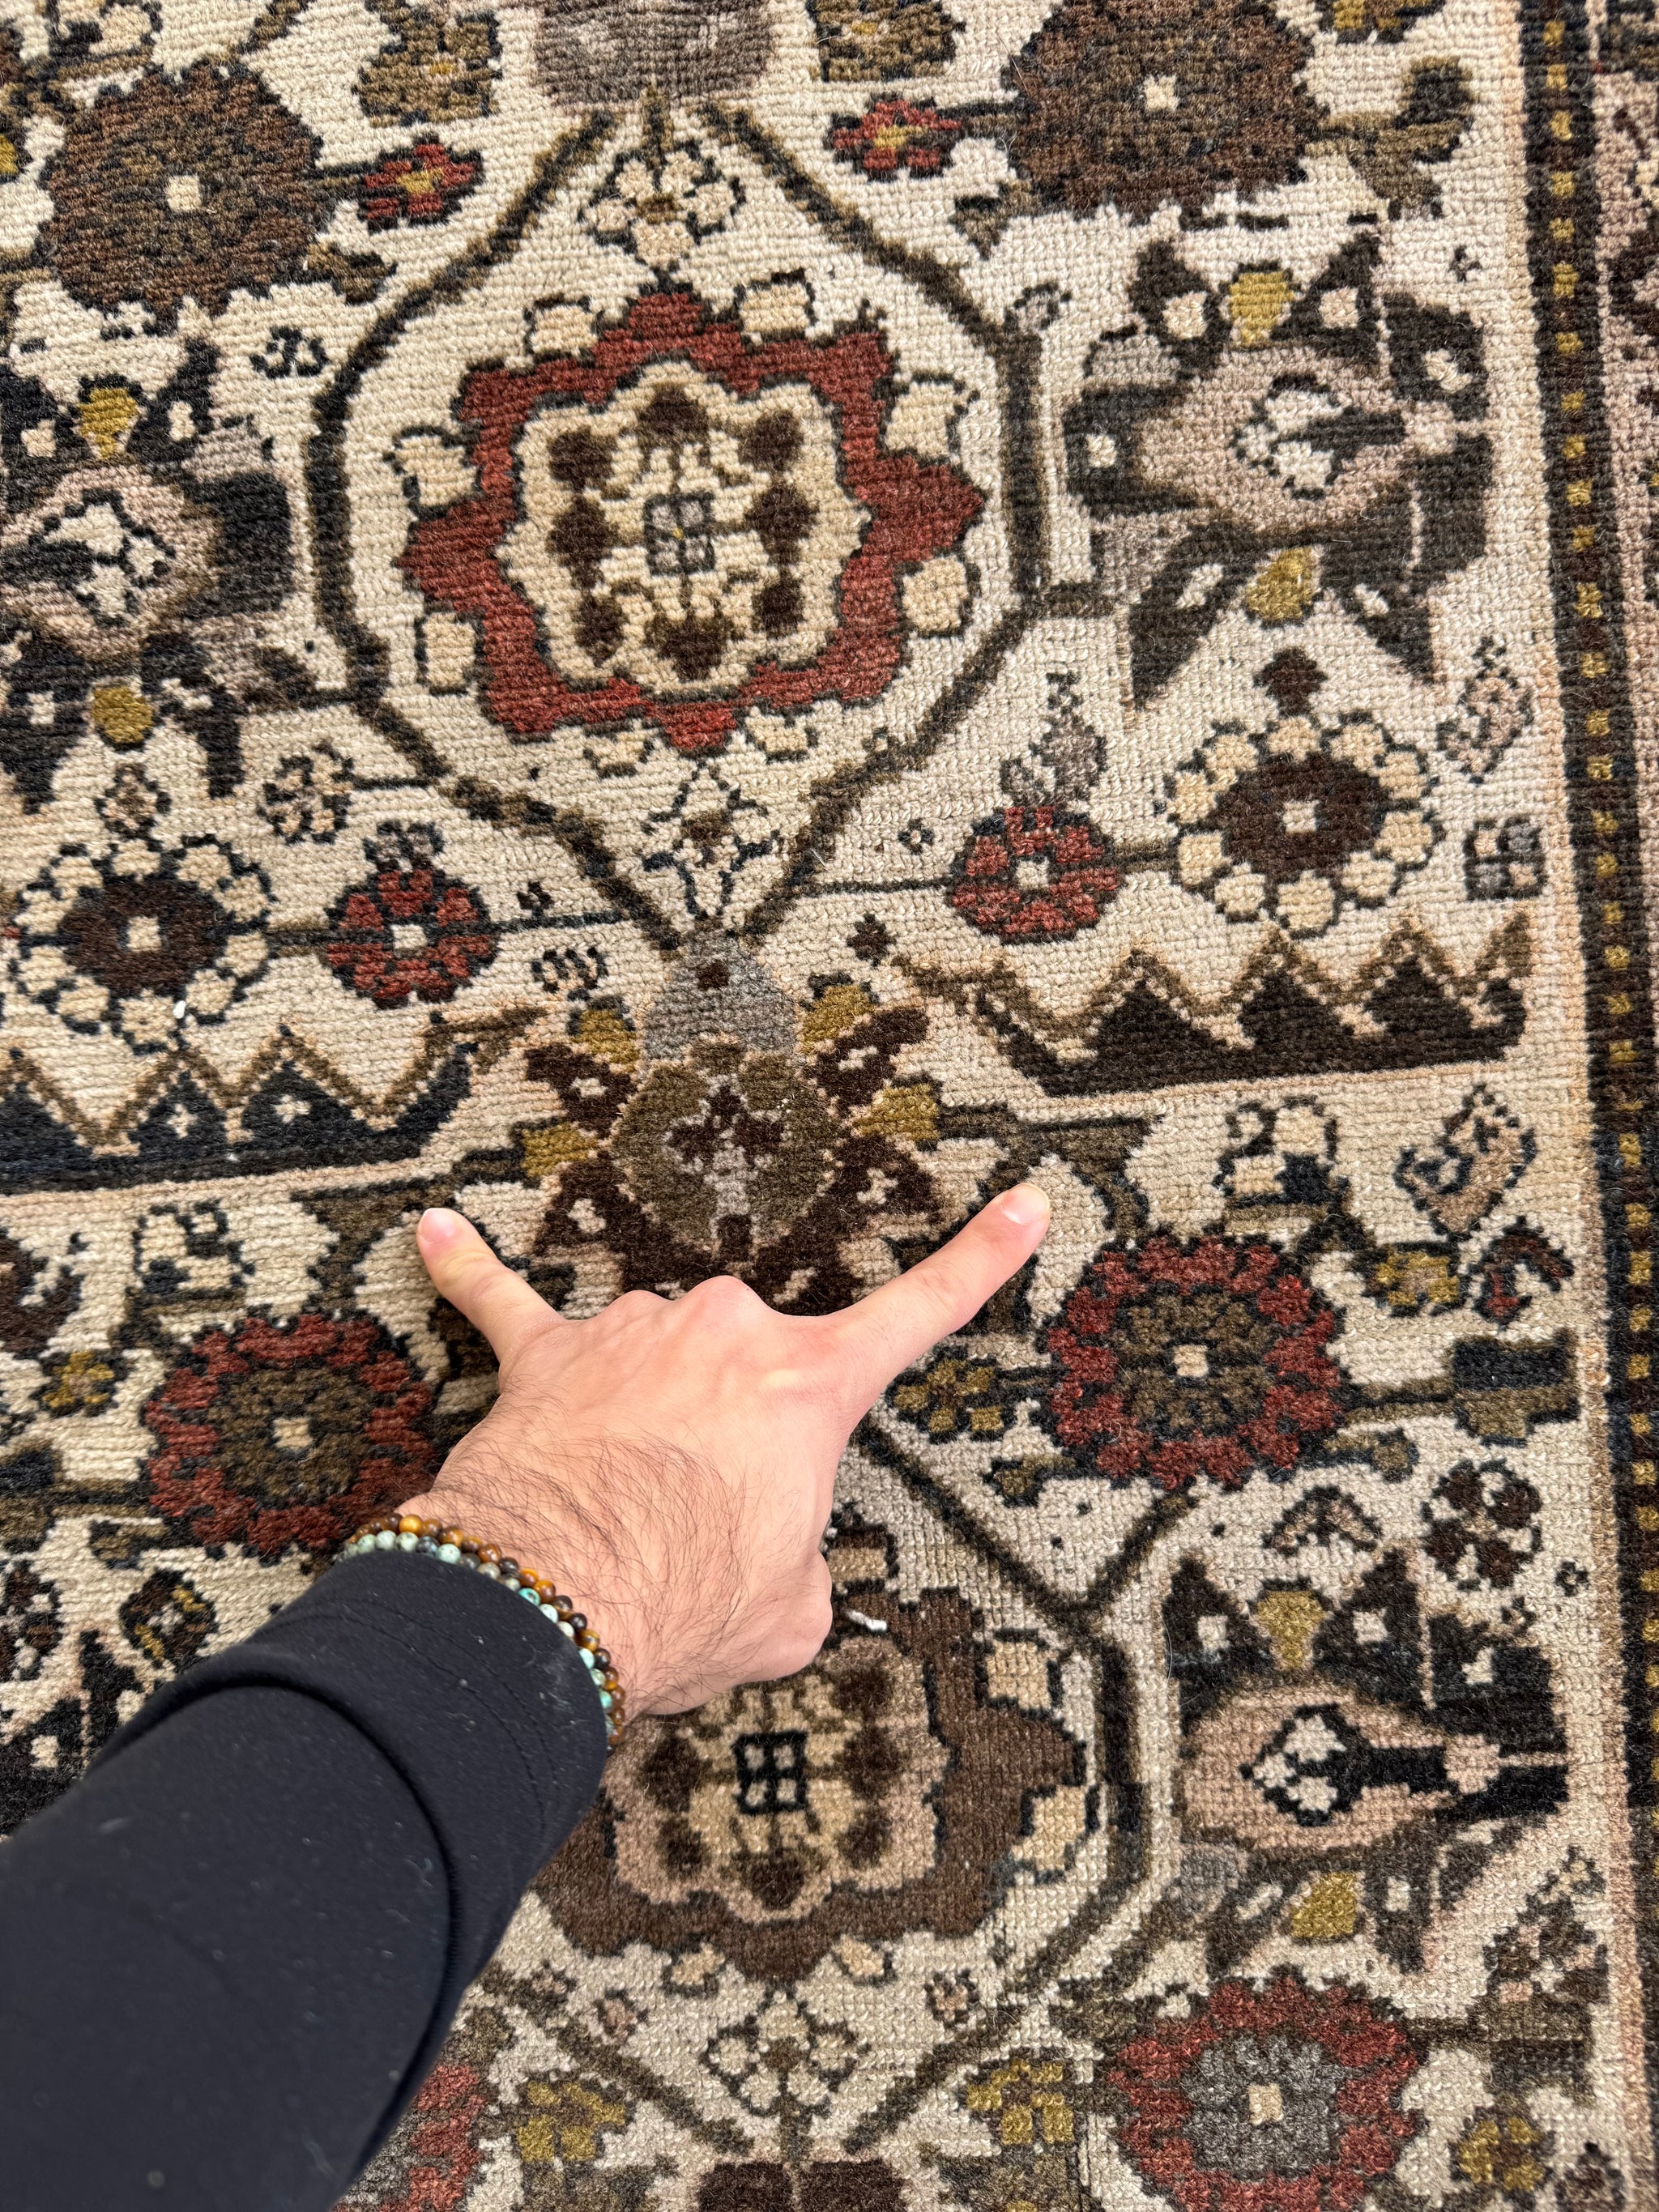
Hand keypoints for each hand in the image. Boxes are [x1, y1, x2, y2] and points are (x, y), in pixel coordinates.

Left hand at [402, 1188, 1049, 1714]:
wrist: (553, 1605)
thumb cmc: (683, 1606)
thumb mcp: (793, 1608)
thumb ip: (795, 1551)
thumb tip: (768, 1550)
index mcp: (809, 1386)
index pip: (923, 1313)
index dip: (985, 1260)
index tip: (1026, 1202)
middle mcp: (728, 1330)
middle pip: (756, 1363)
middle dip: (739, 1431)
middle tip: (705, 1519)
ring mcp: (632, 1332)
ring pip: (659, 1358)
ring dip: (649, 1419)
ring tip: (620, 1510)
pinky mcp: (543, 1356)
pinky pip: (500, 1301)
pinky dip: (468, 1273)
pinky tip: (433, 1232)